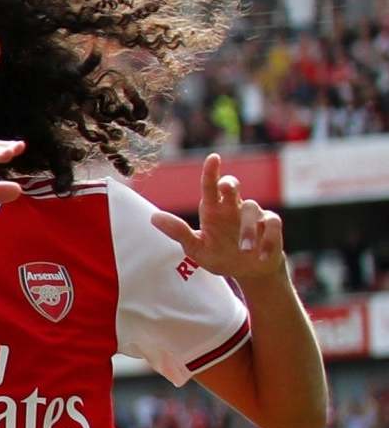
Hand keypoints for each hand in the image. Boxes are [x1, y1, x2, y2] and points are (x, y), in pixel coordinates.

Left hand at [150, 153, 286, 280]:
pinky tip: (261, 255)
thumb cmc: (220, 254)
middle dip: (230, 184)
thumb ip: (179, 232)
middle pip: (233, 187)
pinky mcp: (270, 227)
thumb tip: (153, 217)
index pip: (210, 187)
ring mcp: (254, 216)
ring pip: (253, 209)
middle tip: (225, 187)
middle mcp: (233, 208)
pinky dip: (268, 239)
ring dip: (249, 229)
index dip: (211, 172)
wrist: (246, 270)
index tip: (213, 158)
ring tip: (244, 249)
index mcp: (213, 211)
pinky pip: (273, 225)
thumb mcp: (196, 248)